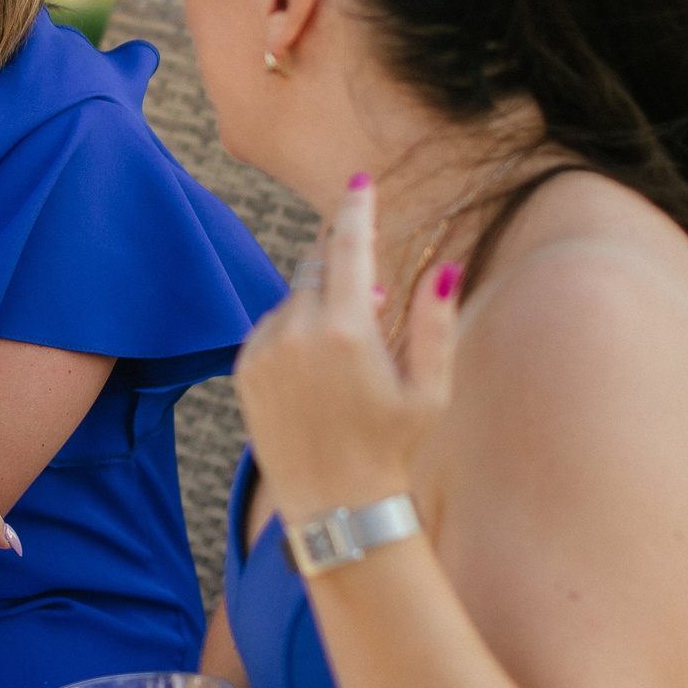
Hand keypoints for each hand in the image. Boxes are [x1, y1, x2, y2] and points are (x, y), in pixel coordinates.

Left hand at [233, 175, 460, 528]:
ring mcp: (266, 352)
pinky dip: (293, 332)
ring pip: (293, 299)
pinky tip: (317, 375)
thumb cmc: (393, 447)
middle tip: (368, 304)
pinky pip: (270, 328)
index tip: (359, 182)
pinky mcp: (245, 370)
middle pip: (317, 269)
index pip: (348, 246)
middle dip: (342, 270)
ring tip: (345, 359)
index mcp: (348, 332)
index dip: (357, 210)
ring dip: (319, 308)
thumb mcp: (430, 389)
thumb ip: (435, 322)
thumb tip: (442, 265)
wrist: (335, 505)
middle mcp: (299, 334)